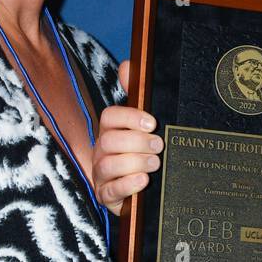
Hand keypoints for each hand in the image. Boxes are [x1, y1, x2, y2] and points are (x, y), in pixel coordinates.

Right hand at [92, 60, 162, 215]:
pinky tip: (143, 180)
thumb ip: (136, 95)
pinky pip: (111, 190)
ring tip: (155, 163)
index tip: (153, 123)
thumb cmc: (143, 153)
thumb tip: (127, 64)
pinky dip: (127, 184)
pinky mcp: (106, 196)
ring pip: (109, 165)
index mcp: (111, 130)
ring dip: (134, 162)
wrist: (146, 190)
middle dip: (136, 142)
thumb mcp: (144, 125)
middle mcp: (102, 150)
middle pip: (110, 140)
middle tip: (159, 146)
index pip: (110, 116)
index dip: (130, 117)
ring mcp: (102, 174)